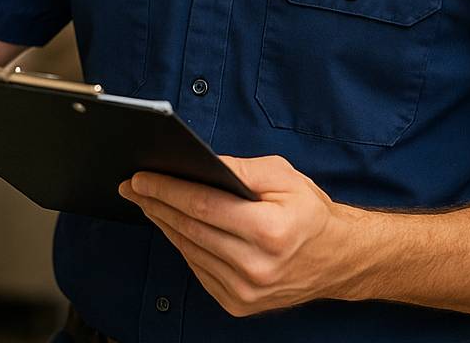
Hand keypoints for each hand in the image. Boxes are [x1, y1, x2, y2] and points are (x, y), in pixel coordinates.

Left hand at [119, 154, 362, 316]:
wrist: (337, 259)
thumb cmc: (309, 213)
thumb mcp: (283, 176)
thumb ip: (240, 168)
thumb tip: (199, 164)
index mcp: (270, 231)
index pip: (203, 206)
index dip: (167, 190)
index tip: (141, 178)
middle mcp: (257, 267)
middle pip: (190, 229)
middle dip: (155, 204)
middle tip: (132, 187)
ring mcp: (246, 292)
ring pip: (189, 251)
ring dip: (164, 224)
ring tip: (147, 203)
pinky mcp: (239, 304)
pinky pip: (198, 269)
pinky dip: (183, 246)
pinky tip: (173, 227)